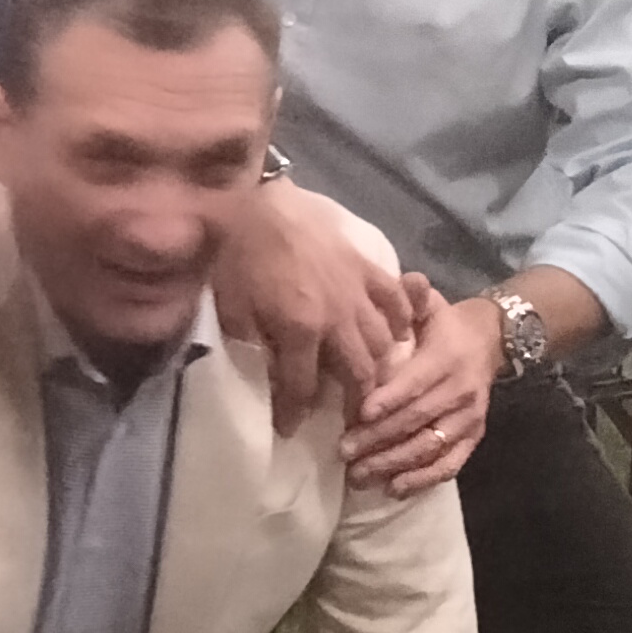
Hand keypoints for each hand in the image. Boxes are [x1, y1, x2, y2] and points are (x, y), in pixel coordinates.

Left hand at [212, 178, 408, 436]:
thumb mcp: (231, 308)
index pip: (302, 387)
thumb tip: (266, 376)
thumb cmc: (236, 255)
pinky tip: (398, 336)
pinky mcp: (367, 266)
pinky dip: (400, 321)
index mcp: (299, 330)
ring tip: (372, 386)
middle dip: (355, 403)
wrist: (258, 201)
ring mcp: (357, 291)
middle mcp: (337, 317)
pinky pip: (396, 299)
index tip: (289, 430)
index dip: (295, 413)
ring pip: (383, 342)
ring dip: (380, 369)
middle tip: (349, 419)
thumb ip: (251, 346)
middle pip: (358, 372)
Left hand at [337, 282, 496, 495]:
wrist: (489, 343)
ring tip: (359, 476)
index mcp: (446, 358)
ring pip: (430, 446)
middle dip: (379, 438)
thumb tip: (407, 280)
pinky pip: (451, 464)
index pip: (415, 383)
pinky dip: (423, 479)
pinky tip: (394, 489)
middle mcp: (461, 391)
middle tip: (344, 452)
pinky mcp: (473, 437)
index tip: (357, 415)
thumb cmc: (442, 326)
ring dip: (394, 464)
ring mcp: (469, 418)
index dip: (388, 401)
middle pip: (417, 420)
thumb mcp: (430, 305)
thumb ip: (413, 296)